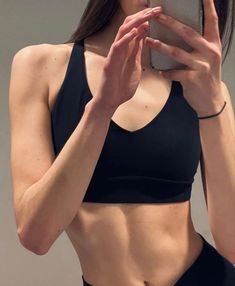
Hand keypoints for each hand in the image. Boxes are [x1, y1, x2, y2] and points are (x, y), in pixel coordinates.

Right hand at [93, 7, 162, 113]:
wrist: (111, 101)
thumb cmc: (122, 86)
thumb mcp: (135, 65)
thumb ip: (138, 51)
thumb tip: (143, 35)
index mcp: (127, 50)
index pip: (135, 29)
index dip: (146, 19)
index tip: (158, 12)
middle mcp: (120, 49)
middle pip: (129, 26)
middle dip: (143, 16)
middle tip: (157, 9)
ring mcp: (114, 55)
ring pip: (122, 32)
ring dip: (135, 23)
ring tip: (147, 16)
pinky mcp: (110, 63)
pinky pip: (117, 47)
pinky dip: (125, 39)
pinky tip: (134, 32)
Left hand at [145, 0, 224, 116]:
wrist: (210, 100)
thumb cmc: (206, 77)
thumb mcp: (208, 58)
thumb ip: (200, 46)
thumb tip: (183, 33)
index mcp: (214, 44)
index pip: (212, 21)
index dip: (208, 7)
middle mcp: (209, 52)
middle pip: (188, 33)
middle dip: (171, 23)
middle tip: (158, 15)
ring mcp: (201, 65)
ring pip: (176, 52)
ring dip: (160, 46)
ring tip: (148, 41)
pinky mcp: (192, 78)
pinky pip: (173, 73)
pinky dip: (165, 72)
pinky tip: (159, 71)